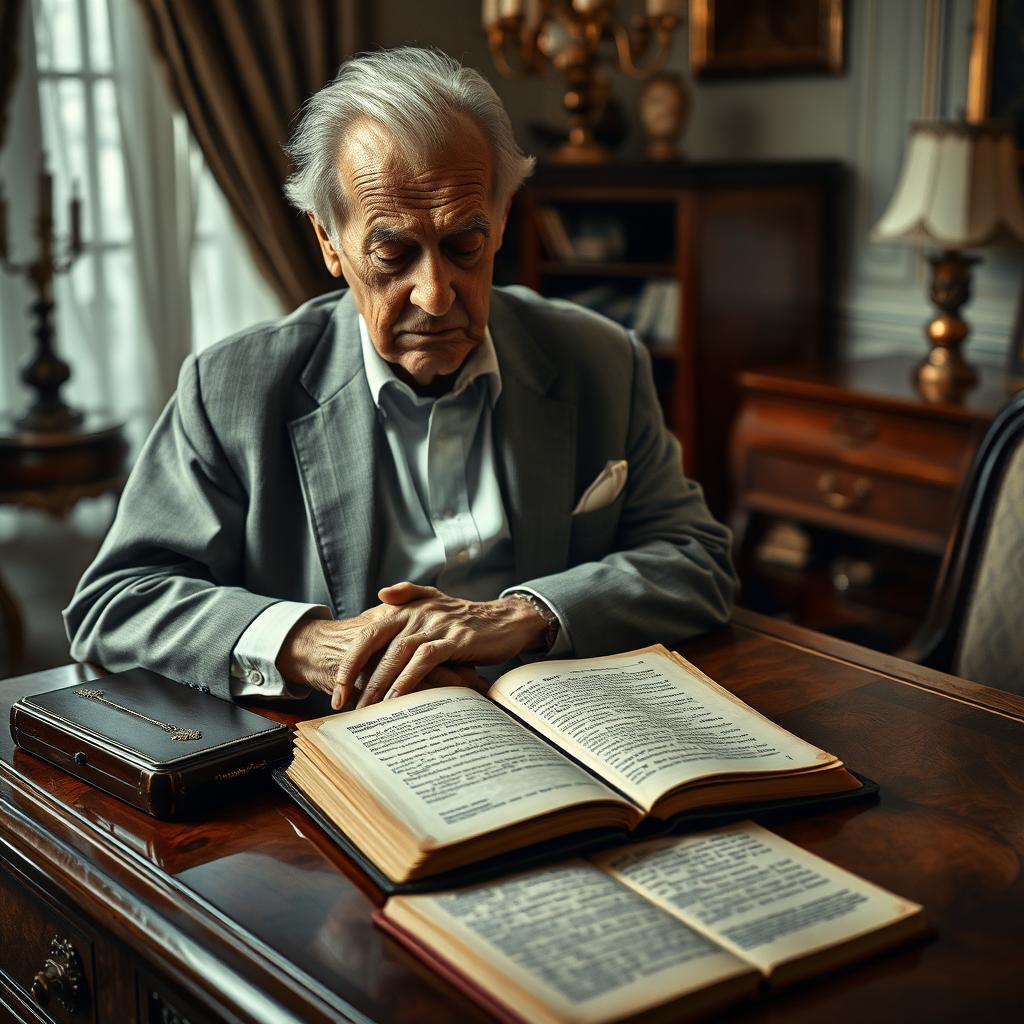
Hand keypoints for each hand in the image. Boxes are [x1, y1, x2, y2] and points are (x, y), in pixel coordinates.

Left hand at [275, 583, 547, 708]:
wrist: (507, 620)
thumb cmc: (466, 620)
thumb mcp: (436, 601)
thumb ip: (407, 594)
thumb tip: (381, 594)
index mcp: (407, 607)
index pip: (367, 634)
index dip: (349, 662)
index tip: (337, 690)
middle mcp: (417, 613)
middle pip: (376, 645)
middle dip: (357, 678)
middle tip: (344, 706)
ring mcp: (436, 625)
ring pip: (397, 654)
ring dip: (379, 683)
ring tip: (367, 709)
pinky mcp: (455, 638)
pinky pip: (425, 659)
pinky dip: (409, 678)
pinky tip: (398, 698)